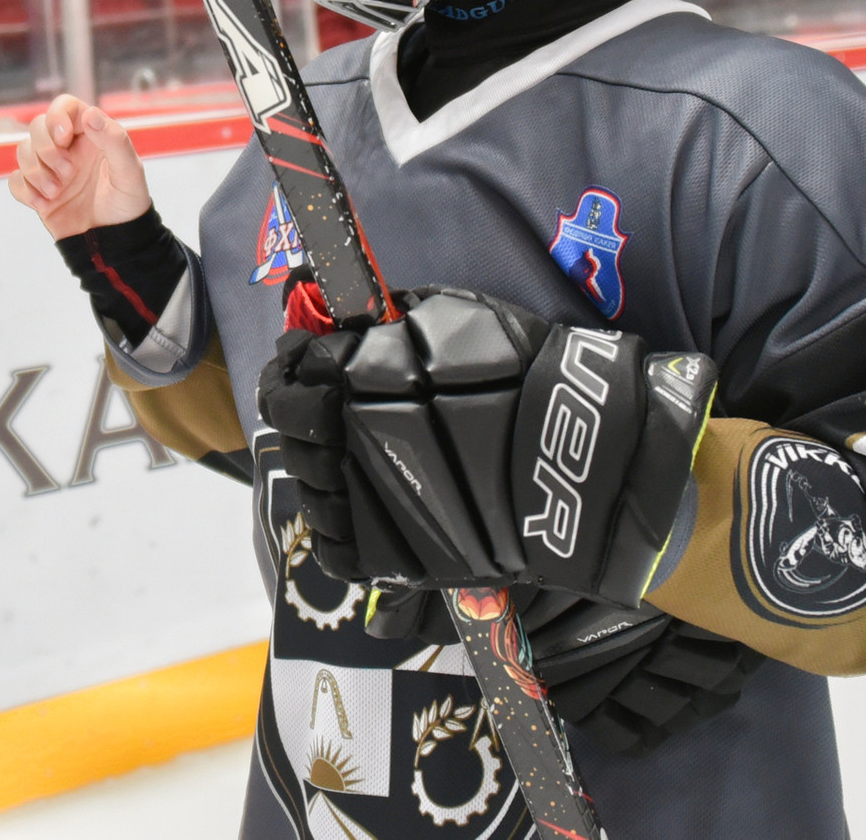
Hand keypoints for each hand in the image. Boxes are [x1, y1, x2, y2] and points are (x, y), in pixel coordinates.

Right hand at [7, 94, 151, 239]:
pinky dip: (25, 191)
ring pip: (22, 151)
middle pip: (37, 126)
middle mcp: (68, 148)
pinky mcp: (37, 191)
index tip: (63, 136)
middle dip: (45, 149)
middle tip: (67, 173)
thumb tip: (90, 114)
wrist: (114, 244)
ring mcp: (50, 170)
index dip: (57, 115)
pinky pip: (16, 181)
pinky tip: (44, 204)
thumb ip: (115, 141)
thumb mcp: (129, 172)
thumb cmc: (128, 204)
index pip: (65, 107)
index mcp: (91, 135)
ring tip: (56, 193)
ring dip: (35, 171)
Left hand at [255, 287, 713, 605]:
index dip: (295, 365)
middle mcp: (341, 434)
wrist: (578, 465)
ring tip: (358, 456)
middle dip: (300, 410)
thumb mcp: (451, 319)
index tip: (308, 364)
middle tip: (329, 408)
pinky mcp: (376, 554)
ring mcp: (355, 498)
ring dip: (320, 463)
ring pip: (304, 479)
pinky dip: (339, 522)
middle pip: (287, 423)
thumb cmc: (521, 378)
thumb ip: (385, 318)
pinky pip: (330, 540)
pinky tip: (366, 503)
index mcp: (351, 371)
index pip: (290, 368)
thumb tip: (333, 311)